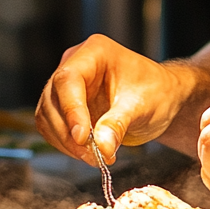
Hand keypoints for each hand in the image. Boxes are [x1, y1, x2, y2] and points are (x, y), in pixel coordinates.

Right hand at [35, 34, 189, 163]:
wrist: (162, 98)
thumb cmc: (156, 91)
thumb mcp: (143, 106)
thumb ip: (119, 123)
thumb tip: (101, 146)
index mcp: (95, 52)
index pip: (69, 79)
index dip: (71, 109)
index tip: (82, 137)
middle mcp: (75, 64)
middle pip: (53, 99)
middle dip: (69, 132)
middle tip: (93, 155)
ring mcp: (67, 85)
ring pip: (48, 116)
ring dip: (66, 142)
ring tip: (95, 157)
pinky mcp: (65, 105)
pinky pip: (52, 127)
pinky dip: (66, 144)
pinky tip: (87, 152)